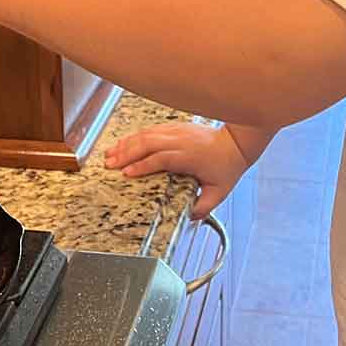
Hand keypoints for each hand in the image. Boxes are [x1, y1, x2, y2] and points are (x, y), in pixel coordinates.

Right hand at [104, 122, 250, 217]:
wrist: (236, 143)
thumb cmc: (227, 166)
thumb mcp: (219, 192)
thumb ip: (204, 207)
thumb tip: (190, 218)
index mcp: (189, 156)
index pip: (161, 159)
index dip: (142, 165)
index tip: (127, 174)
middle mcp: (181, 141)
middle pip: (148, 143)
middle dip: (126, 154)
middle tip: (110, 165)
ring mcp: (177, 131)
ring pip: (146, 135)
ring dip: (126, 144)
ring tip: (110, 154)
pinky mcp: (175, 127)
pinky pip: (150, 129)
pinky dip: (134, 136)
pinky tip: (124, 143)